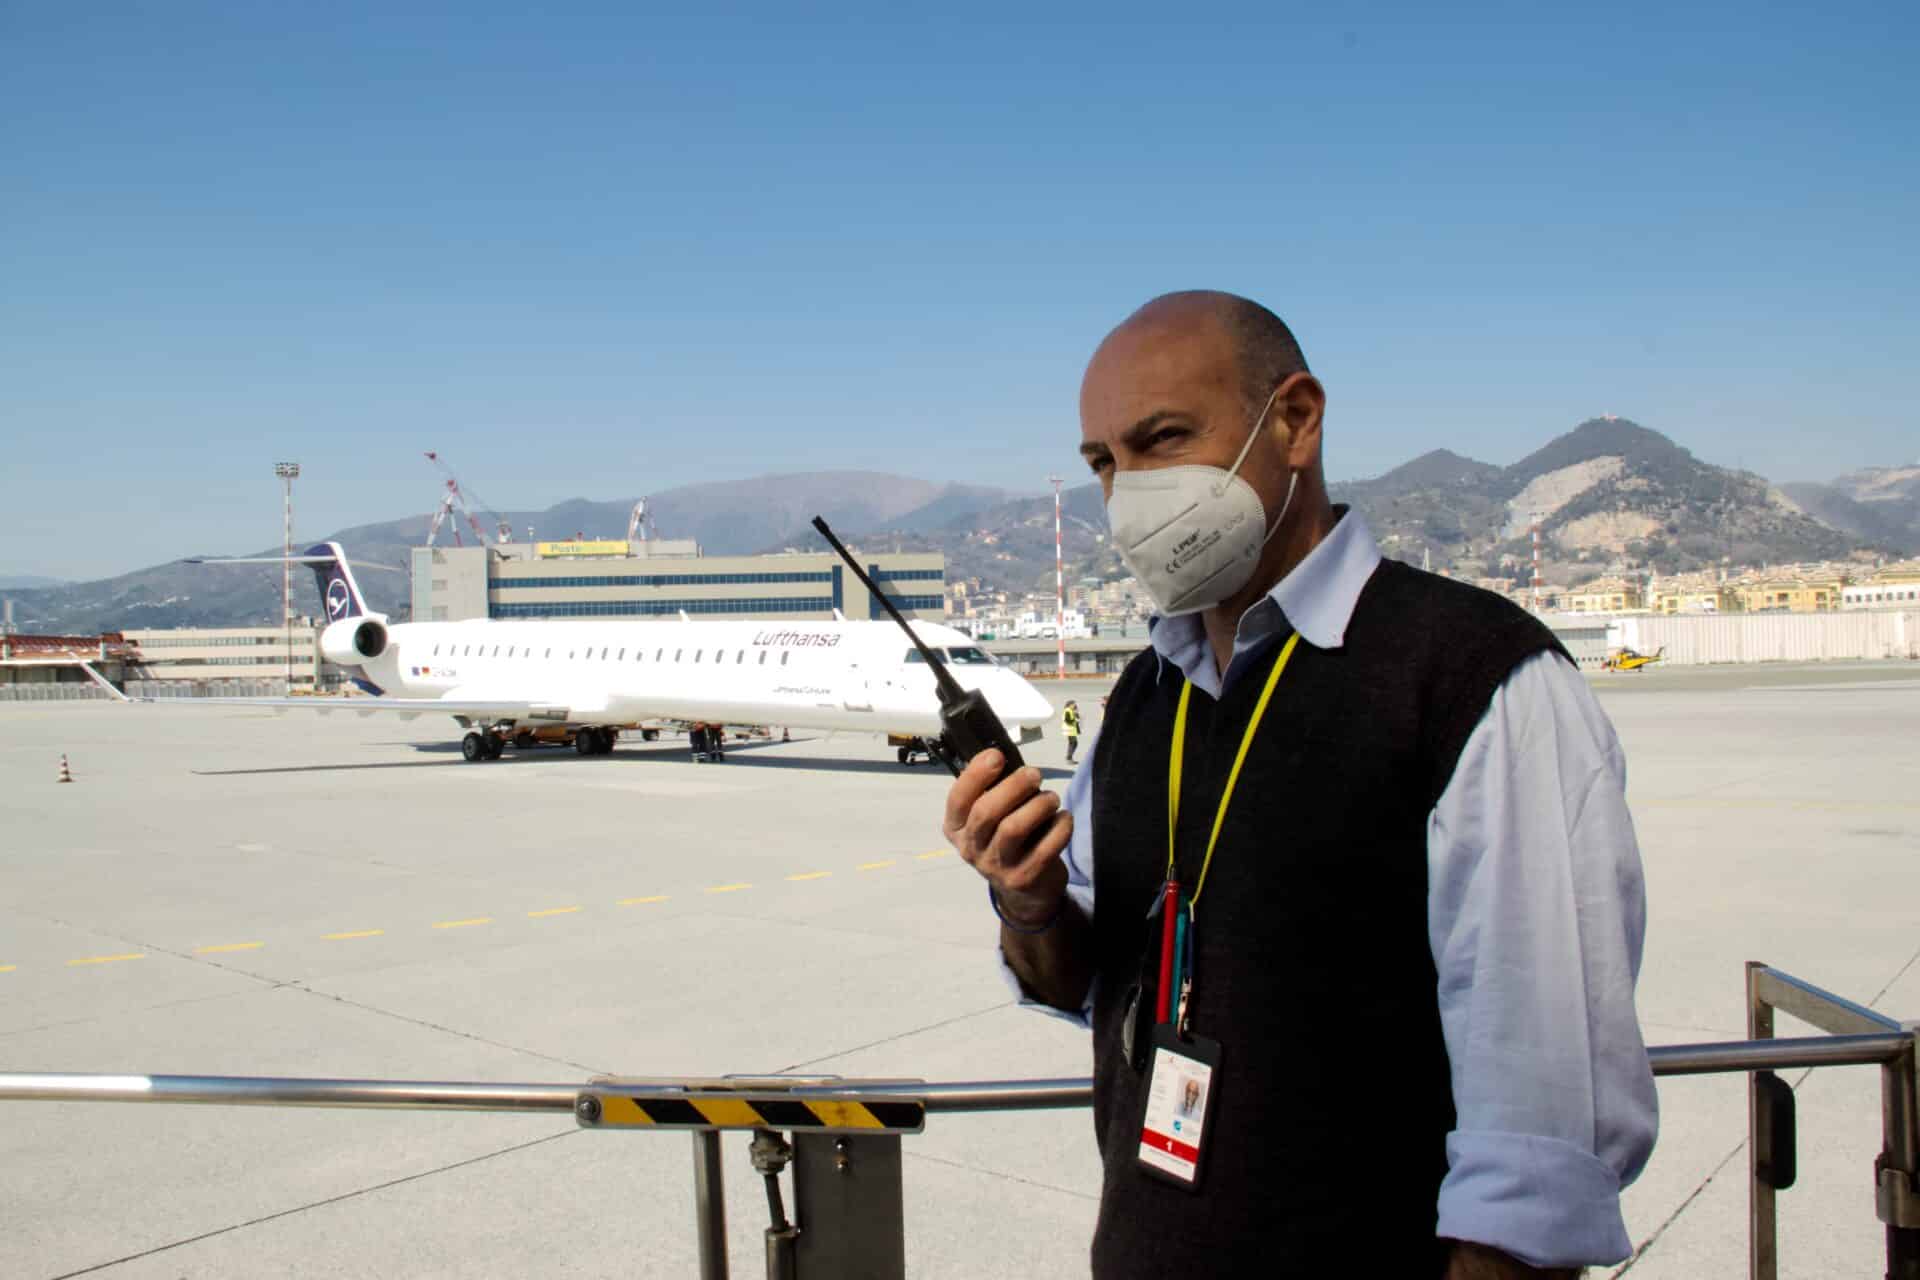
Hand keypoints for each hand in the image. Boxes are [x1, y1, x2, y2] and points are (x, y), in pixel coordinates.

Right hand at [942, 749, 1072, 923]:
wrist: (1024, 892)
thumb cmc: (1005, 840)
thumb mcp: (988, 819)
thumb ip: (990, 792)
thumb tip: (1003, 757)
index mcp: (956, 828)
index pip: (958, 799)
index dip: (976, 774)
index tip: (997, 756)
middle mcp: (970, 849)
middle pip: (986, 812)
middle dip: (1013, 786)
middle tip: (1034, 774)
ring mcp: (996, 867)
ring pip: (1013, 828)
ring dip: (1038, 805)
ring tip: (1052, 798)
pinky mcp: (1024, 878)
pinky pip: (1044, 848)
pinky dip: (1059, 827)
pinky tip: (1064, 818)